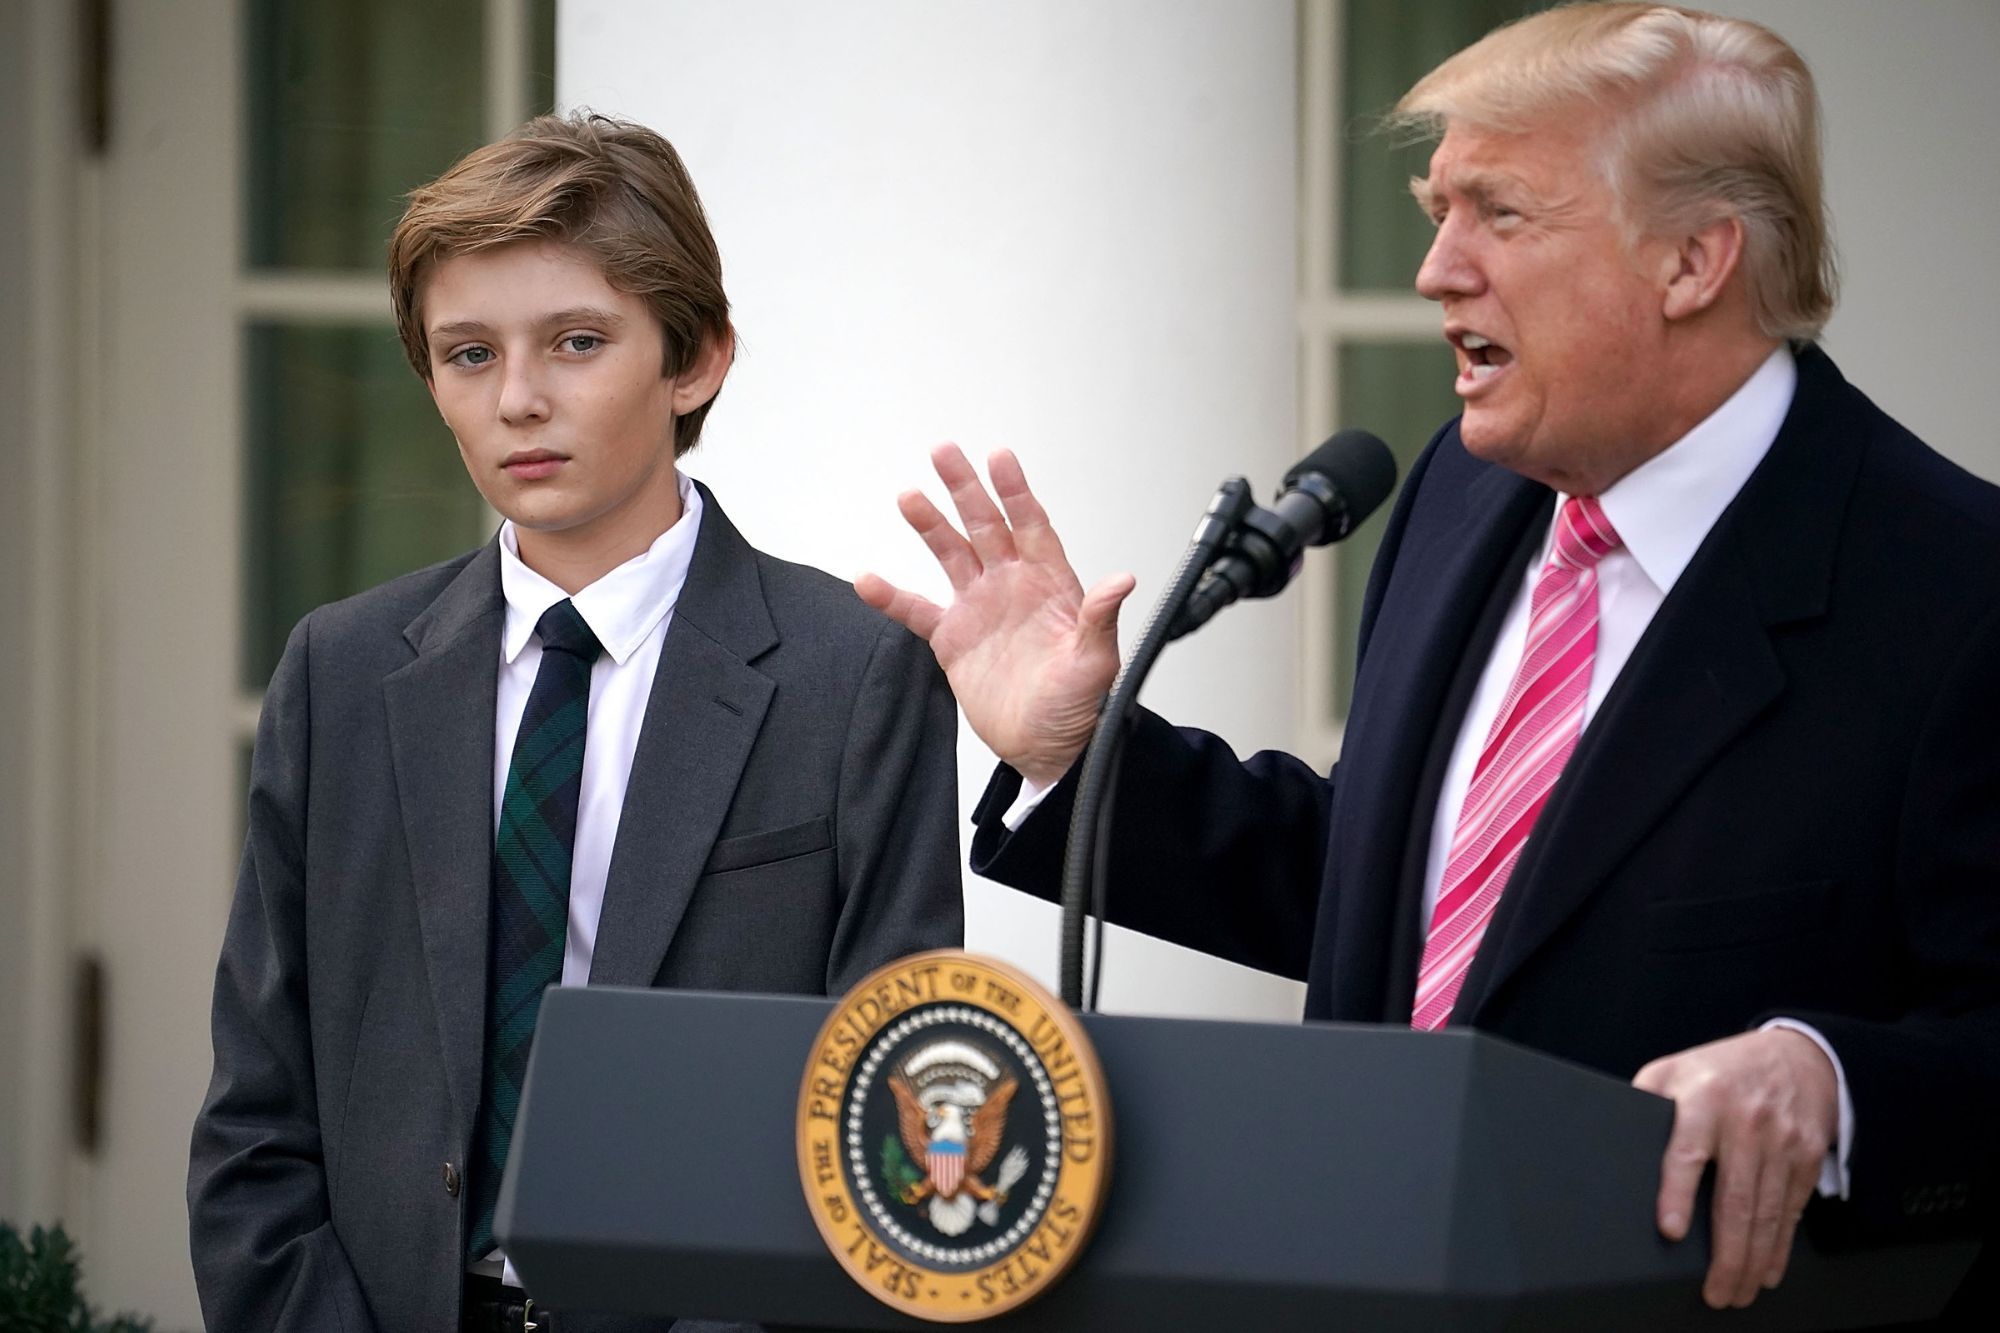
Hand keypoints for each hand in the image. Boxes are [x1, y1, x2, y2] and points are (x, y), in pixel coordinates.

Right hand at [856, 444, 1135, 786]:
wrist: (1047, 746)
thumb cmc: (1080, 704)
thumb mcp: (1095, 661)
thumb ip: (1099, 617)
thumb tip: (1122, 581)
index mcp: (1049, 583)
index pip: (1031, 526)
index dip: (1015, 492)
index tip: (999, 458)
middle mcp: (1012, 586)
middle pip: (985, 526)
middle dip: (965, 489)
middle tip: (944, 452)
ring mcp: (980, 608)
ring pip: (950, 555)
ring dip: (930, 526)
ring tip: (909, 496)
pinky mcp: (953, 638)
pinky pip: (916, 611)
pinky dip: (891, 597)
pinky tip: (868, 581)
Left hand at [1633, 1028, 1838, 1308]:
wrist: (1796, 1055)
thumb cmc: (1719, 1070)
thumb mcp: (1674, 1070)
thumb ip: (1645, 1101)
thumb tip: (1609, 1138)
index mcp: (1702, 1098)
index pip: (1685, 1151)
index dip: (1676, 1192)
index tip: (1669, 1229)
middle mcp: (1746, 1122)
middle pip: (1735, 1198)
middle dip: (1726, 1254)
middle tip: (1714, 1292)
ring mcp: (1782, 1141)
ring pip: (1768, 1212)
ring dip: (1753, 1260)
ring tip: (1737, 1291)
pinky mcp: (1807, 1156)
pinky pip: (1793, 1209)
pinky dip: (1780, 1245)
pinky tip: (1767, 1269)